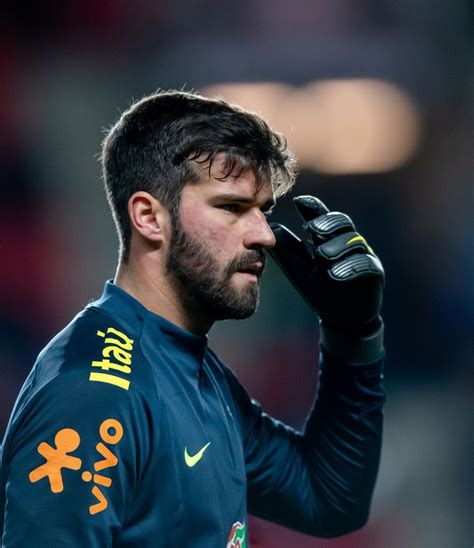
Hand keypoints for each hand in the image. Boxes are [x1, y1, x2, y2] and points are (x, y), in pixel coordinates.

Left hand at [268, 195, 383, 336]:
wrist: (339, 316)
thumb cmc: (318, 288)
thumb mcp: (298, 267)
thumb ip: (288, 248)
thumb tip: (272, 226)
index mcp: (328, 238)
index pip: (322, 216)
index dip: (313, 207)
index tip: (299, 201)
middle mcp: (348, 242)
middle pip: (342, 222)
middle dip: (327, 223)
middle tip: (312, 229)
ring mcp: (363, 255)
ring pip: (354, 241)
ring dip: (337, 246)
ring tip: (322, 256)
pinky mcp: (375, 273)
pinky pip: (367, 264)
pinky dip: (351, 267)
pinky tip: (336, 274)